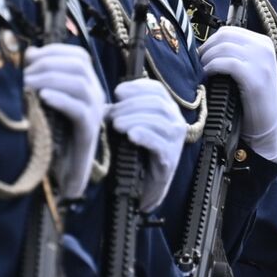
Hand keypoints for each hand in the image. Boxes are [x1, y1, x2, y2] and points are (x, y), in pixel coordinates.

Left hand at [24, 45, 103, 198]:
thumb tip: (28, 53)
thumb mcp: (43, 101)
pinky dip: (60, 99)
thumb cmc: (50, 135)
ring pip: (79, 83)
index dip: (54, 51)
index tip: (29, 57)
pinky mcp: (89, 131)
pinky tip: (42, 98)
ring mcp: (94, 113)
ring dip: (50, 78)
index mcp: (86, 84)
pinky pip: (79, 109)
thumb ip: (40, 77)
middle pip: (78, 65)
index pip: (78, 55)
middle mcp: (95, 95)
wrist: (63, 173)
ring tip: (28, 84)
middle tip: (23, 74)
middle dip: (48, 64)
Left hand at [107, 79, 181, 212]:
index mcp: (167, 110)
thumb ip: (119, 112)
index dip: (137, 88)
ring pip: (159, 121)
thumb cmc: (132, 153)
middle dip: (130, 106)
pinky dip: (145, 136)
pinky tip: (131, 136)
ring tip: (116, 125)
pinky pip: (160, 143)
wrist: (141, 188)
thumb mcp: (126, 127)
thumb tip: (101, 104)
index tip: (118, 93)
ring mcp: (175, 141)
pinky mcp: (170, 158)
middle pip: (157, 103)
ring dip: (134, 119)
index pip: (157, 90)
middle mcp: (176, 122)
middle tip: (111, 116)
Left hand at [198, 27, 276, 160]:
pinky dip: (211, 67)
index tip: (200, 56)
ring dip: (207, 59)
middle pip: (224, 36)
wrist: (268, 130)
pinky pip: (226, 63)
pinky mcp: (256, 78)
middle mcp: (266, 48)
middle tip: (197, 65)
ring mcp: (262, 62)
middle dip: (206, 49)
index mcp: (264, 43)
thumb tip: (202, 47)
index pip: (228, 31)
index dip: (209, 42)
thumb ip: (233, 55)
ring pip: (224, 47)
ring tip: (202, 72)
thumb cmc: (252, 102)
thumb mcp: (247, 71)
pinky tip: (207, 76)